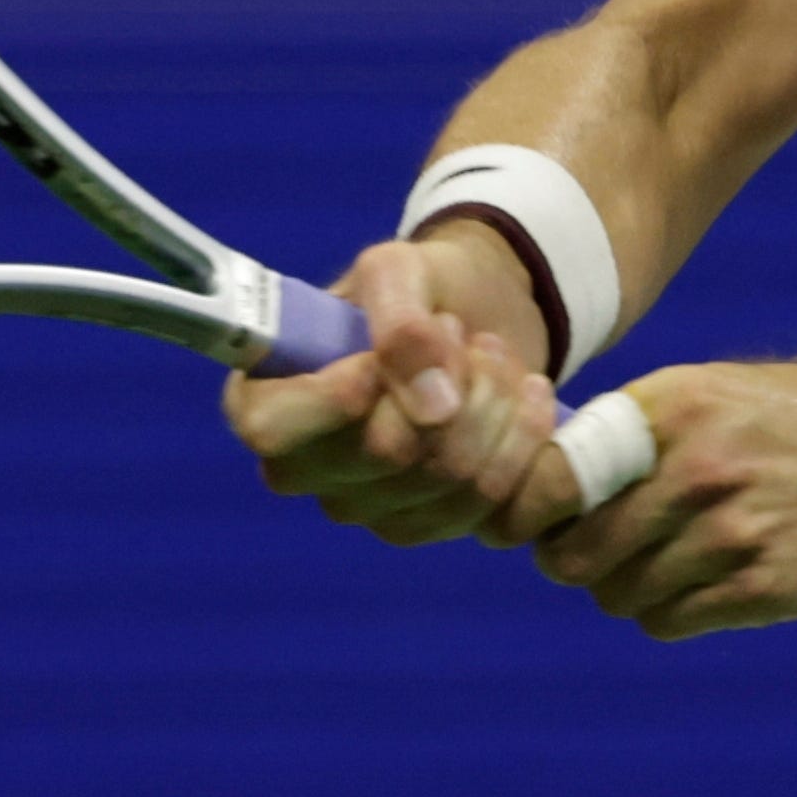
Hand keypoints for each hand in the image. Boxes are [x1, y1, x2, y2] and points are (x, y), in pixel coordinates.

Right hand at [220, 226, 561, 545]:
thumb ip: (400, 322)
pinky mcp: (438, 526)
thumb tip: (433, 407)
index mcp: (268, 401)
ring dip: (494, 407)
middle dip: (449, 383)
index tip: (379, 356)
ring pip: (448, 485)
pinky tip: (528, 395)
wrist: (481, 309)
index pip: (272, 431)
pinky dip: (525, 443)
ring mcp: (373, 509)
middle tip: (462, 333)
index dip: (334, 399)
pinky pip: (493, 512)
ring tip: (494, 356)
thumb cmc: (416, 287)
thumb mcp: (398, 270)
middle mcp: (309, 470)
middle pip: (385, 458)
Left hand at [503, 362, 796, 639]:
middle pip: (575, 553)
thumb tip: (525, 478)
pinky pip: (666, 621)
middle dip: (567, 558)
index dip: (520, 512)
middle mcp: (701, 470)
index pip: (556, 478)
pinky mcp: (762, 588)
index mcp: (675, 408)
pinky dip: (665, 611)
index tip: (513, 524)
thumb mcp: (706, 393)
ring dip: (621, 586)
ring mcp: (734, 534)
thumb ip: (623, 430)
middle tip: (583, 548)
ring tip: (658, 557)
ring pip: (618, 595)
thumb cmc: (781, 427)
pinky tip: (695, 580)